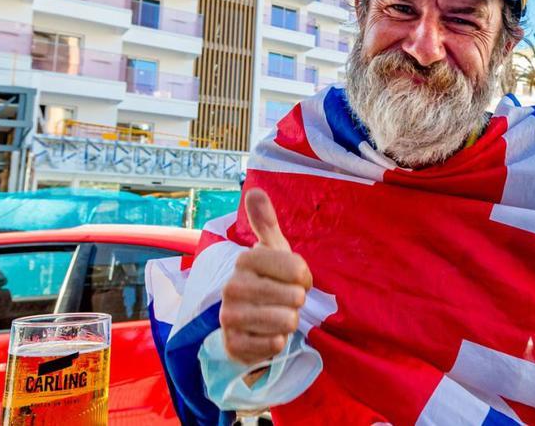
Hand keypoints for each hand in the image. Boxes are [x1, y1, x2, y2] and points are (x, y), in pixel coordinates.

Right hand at [220, 188, 312, 365]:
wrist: (248, 322)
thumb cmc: (269, 280)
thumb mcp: (273, 250)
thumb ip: (266, 222)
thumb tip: (254, 191)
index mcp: (244, 260)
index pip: (297, 268)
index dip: (304, 277)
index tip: (296, 279)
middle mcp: (231, 287)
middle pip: (294, 296)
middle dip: (296, 301)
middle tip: (282, 300)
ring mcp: (229, 317)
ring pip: (286, 321)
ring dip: (288, 322)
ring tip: (275, 315)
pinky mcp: (233, 344)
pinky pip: (274, 344)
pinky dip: (277, 341)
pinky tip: (266, 334)